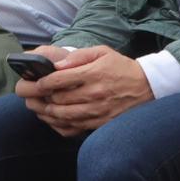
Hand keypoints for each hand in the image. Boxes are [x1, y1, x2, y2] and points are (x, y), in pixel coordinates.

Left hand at [22, 45, 152, 134]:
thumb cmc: (120, 67)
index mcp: (93, 74)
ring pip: (63, 116)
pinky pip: (74, 128)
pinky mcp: (100, 123)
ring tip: (41, 106)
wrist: (146, 87)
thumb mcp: (102, 52)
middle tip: (32, 95)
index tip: (36, 81)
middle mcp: (94, 94)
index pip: (58, 80)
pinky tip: (53, 118)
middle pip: (58, 99)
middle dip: (42, 97)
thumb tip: (56, 65)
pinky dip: (60, 124)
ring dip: (48, 112)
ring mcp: (98, 111)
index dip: (42, 82)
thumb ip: (78, 56)